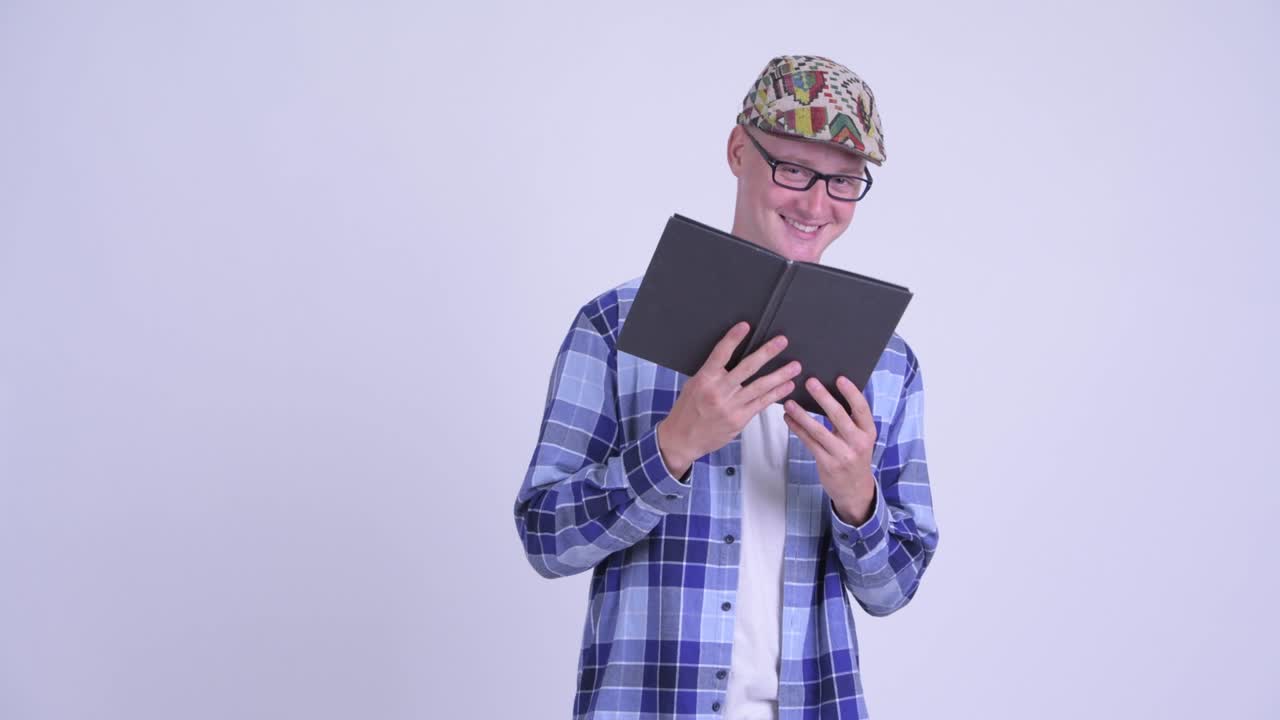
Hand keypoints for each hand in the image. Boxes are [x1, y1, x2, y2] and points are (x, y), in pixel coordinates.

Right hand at [656, 321, 801, 477]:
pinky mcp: (739, 420)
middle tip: (782, 341)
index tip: (745, 326)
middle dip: (767, 353)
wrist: (682, 439)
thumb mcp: (693, 386)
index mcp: (704, 379)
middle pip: (747, 368)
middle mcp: (718, 391)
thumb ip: (711, 373)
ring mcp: (731, 407)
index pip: (720, 354)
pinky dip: (776, 394)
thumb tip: (730, 357)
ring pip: (760, 386)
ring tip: (795, 366)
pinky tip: (787, 386)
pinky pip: (761, 404)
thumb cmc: (687, 410)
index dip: (733, 339)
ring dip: (780, 375)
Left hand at [782, 376, 877, 524]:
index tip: (839, 378)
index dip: (851, 393)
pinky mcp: (827, 464)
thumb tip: (828, 391)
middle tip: (810, 382)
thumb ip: (849, 420)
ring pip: (819, 430)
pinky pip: (809, 443)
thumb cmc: (854, 456)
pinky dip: (797, 429)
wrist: (855, 491)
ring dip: (802, 415)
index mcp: (868, 432)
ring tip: (789, 402)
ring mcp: (843, 455)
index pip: (862, 408)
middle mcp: (858, 443)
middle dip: (823, 397)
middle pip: (839, 416)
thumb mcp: (860, 439)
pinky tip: (789, 419)